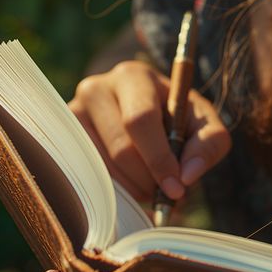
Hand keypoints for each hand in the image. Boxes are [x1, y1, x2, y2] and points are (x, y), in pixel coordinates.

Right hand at [68, 59, 231, 202]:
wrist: (146, 114)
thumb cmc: (176, 117)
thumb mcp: (203, 123)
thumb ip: (209, 144)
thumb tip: (186, 176)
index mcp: (134, 76)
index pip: (140, 120)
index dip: (159, 158)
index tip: (176, 188)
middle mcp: (96, 88)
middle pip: (121, 148)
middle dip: (148, 179)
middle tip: (165, 195)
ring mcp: (73, 113)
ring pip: (103, 168)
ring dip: (133, 189)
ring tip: (151, 187)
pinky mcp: (63, 139)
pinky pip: (87, 177)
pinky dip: (115, 190)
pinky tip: (129, 185)